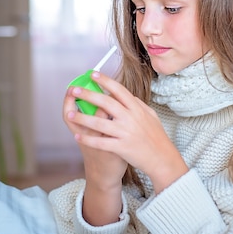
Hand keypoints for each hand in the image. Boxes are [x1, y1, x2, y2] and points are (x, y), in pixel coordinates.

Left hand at [69, 71, 188, 193]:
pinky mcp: (121, 147)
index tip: (93, 74)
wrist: (162, 159)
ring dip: (82, 118)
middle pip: (106, 103)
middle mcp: (130, 118)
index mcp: (137, 109)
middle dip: (88, 95)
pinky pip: (101, 142)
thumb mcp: (151, 116)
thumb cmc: (157, 137)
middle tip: (74, 90)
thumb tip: (127, 95)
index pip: (119, 90)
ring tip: (69, 114)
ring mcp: (125, 133)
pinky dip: (88, 139)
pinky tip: (77, 136)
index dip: (105, 81)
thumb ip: (139, 105)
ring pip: (99, 123)